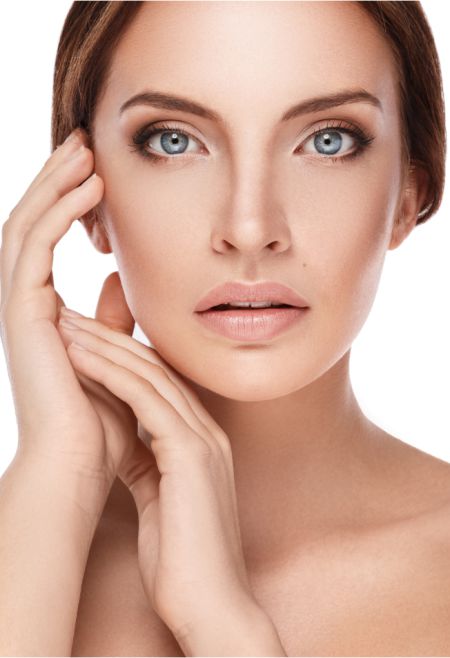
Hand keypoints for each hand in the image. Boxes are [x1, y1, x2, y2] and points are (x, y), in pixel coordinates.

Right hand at [0, 128, 119, 516]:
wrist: (79, 467)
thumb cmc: (100, 423)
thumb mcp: (113, 355)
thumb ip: (112, 318)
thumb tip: (120, 281)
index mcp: (44, 313)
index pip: (48, 243)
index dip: (67, 203)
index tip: (97, 173)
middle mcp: (24, 305)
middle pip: (33, 224)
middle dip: (56, 180)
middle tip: (84, 142)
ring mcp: (17, 309)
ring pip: (26, 226)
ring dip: (54, 184)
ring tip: (84, 147)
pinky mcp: (22, 315)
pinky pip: (34, 248)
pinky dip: (59, 212)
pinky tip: (88, 186)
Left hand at [56, 303, 267, 644]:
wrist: (212, 605)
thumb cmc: (183, 562)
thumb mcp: (159, 501)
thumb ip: (147, 465)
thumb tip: (121, 444)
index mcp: (201, 443)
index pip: (158, 385)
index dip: (120, 357)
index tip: (85, 341)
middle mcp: (207, 432)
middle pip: (154, 369)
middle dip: (109, 339)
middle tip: (70, 318)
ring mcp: (203, 440)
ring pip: (149, 375)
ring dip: (104, 346)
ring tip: (65, 324)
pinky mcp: (191, 454)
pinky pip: (145, 399)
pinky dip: (111, 372)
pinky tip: (80, 355)